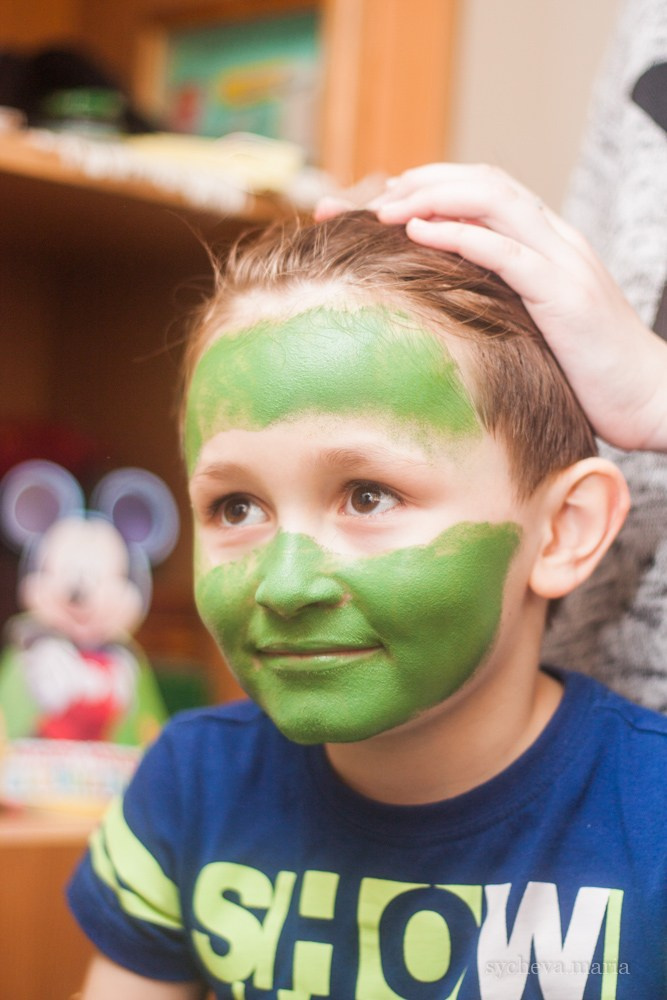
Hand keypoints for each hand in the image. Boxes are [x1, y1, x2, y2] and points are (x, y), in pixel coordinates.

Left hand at [321, 163, 666, 451]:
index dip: (429, 188)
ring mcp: (562, 262)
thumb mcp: (536, 328)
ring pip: (493, 200)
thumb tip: (443, 309)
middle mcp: (555, 240)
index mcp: (546, 245)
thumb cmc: (591, 374)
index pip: (482, 193)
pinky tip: (418, 233)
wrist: (653, 399)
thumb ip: (500, 304)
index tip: (378, 204)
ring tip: (382, 210)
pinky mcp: (564, 294)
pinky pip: (507, 251)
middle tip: (365, 199)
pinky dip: (459, 235)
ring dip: (431, 198)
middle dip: (419, 182)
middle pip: (482, 181)